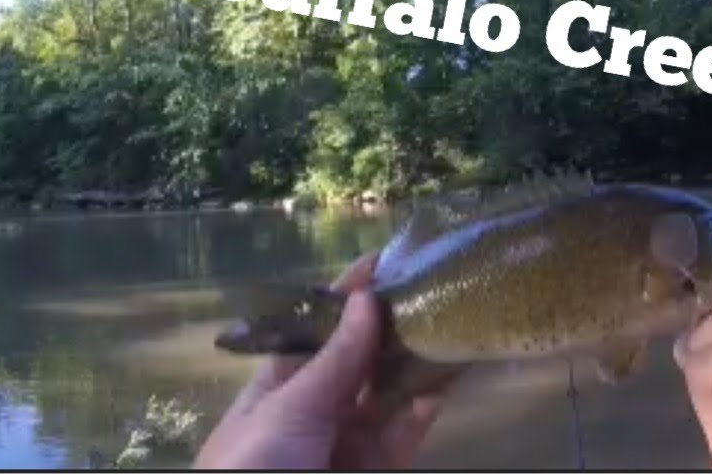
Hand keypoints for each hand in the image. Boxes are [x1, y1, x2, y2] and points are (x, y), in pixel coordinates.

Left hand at [194, 252, 448, 468]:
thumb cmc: (256, 467)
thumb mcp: (288, 408)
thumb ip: (334, 358)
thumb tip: (366, 297)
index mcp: (275, 388)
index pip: (315, 330)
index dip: (346, 295)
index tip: (383, 258)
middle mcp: (316, 409)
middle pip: (358, 357)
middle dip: (390, 322)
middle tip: (432, 279)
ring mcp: (349, 441)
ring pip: (389, 390)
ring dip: (418, 355)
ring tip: (452, 312)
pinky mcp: (381, 468)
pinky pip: (409, 427)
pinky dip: (432, 399)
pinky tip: (455, 366)